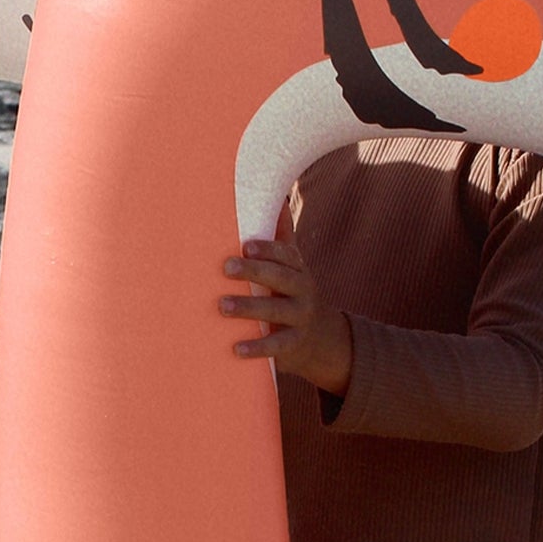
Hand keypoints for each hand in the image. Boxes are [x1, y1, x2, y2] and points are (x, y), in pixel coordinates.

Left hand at [220, 237, 353, 395]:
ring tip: (222, 306)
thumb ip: (282, 235)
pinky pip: (277, 345)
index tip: (246, 246)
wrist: (320, 340)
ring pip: (277, 310)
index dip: (268, 249)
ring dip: (249, 308)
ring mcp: (301, 318)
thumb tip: (279, 192)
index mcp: (298, 269)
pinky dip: (257, 347)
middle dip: (255, 272)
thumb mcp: (291, 266)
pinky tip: (236, 349)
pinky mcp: (294, 344)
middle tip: (226, 267)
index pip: (286, 255)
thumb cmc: (293, 294)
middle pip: (282, 278)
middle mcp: (303, 290)